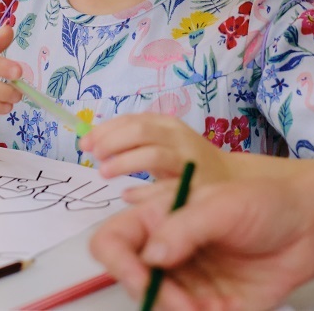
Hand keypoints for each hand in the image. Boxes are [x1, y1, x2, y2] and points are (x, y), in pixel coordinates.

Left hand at [80, 113, 232, 182]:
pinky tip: (127, 195)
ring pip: (153, 155)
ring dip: (125, 162)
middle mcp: (178, 138)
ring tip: (104, 172)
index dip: (106, 129)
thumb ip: (132, 139)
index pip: (133, 119)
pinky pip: (165, 188)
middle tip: (94, 156)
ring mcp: (188, 160)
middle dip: (113, 142)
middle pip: (141, 132)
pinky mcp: (195, 185)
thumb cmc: (185, 160)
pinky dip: (144, 191)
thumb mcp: (162, 142)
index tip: (85, 142)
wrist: (229, 178)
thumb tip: (92, 139)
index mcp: (168, 124)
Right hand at [90, 165, 313, 310]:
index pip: (113, 240)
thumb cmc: (266, 201)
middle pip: (131, 282)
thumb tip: (151, 256)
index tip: (142, 279)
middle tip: (187, 303)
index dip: (117, 262)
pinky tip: (217, 309)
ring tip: (206, 307)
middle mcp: (167, 251)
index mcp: (161, 216)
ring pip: (156, 308)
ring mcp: (187, 282)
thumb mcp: (225, 204)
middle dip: (152, 297)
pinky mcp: (209, 308)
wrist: (312, 228)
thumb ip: (186, 226)